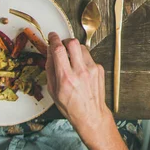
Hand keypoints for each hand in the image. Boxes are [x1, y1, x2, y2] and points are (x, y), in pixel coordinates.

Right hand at [46, 33, 129, 149]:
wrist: (90, 114)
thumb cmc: (70, 106)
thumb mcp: (53, 91)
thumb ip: (51, 70)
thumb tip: (49, 53)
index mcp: (66, 78)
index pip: (59, 50)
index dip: (54, 40)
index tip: (52, 36)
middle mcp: (80, 71)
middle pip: (73, 43)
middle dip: (65, 40)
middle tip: (62, 45)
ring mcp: (92, 68)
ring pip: (82, 47)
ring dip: (74, 49)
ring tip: (71, 59)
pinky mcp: (99, 68)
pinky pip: (89, 57)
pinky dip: (82, 59)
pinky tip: (80, 69)